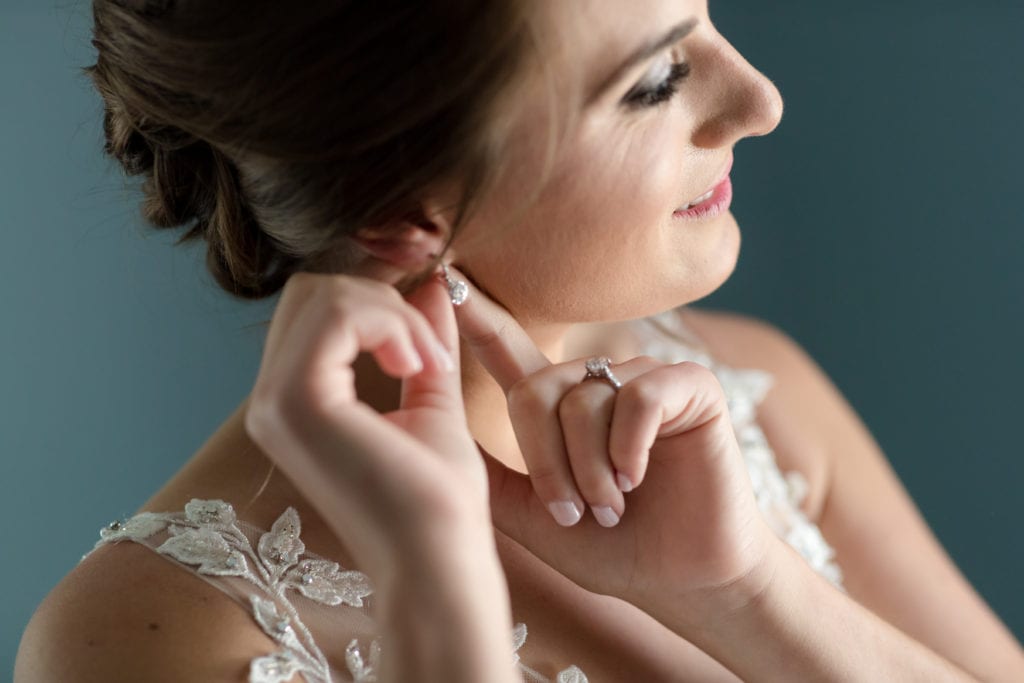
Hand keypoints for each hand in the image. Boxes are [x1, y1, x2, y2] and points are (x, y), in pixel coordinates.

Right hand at [243, 271, 490, 582]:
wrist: (439, 559)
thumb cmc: (436, 498)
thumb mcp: (429, 397)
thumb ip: (420, 338)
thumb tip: (430, 281)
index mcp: (293, 400)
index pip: (317, 308)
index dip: (381, 308)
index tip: (429, 353)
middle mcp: (270, 399)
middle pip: (314, 291)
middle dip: (383, 303)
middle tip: (428, 355)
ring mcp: (276, 401)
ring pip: (325, 294)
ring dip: (393, 315)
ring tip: (426, 365)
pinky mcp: (297, 402)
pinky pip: (338, 314)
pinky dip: (391, 324)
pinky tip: (417, 367)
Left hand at [450, 266, 777, 624]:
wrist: (686, 580)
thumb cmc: (615, 550)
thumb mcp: (536, 517)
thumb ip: (490, 476)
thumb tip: (430, 433)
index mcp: (561, 405)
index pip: (508, 349)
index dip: (476, 314)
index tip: (441, 274)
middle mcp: (598, 381)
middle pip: (534, 390)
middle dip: (546, 464)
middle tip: (575, 511)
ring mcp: (644, 377)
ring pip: (583, 402)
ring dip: (590, 470)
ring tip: (612, 506)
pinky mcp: (690, 384)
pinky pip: (637, 399)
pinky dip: (629, 450)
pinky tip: (638, 477)